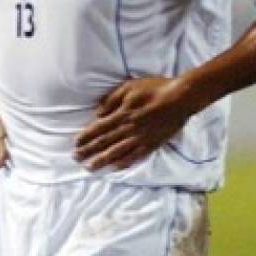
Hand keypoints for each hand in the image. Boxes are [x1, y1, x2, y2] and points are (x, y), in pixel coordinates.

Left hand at [75, 76, 195, 170]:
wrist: (181, 98)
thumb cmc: (154, 89)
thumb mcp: (128, 87)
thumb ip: (111, 100)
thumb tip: (97, 114)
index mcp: (121, 114)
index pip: (98, 128)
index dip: (86, 137)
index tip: (75, 145)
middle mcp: (128, 128)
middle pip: (104, 142)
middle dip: (89, 151)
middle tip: (76, 159)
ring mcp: (141, 138)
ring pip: (117, 152)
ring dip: (102, 160)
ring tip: (90, 168)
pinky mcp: (152, 144)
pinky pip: (136, 156)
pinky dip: (124, 162)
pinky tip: (115, 168)